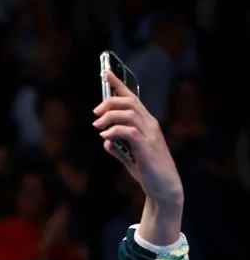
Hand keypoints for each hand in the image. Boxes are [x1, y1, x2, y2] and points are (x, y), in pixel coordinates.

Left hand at [95, 71, 183, 206]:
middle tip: (95, 113)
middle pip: (129, 102)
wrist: (164, 187)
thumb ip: (118, 147)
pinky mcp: (146, 147)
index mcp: (146, 123)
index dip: (118, 84)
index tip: (106, 72)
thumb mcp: (129, 157)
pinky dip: (114, 131)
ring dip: (109, 117)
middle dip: (109, 102)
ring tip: (98, 127)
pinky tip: (105, 137)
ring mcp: (150, 135)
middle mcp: (150, 125)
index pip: (132, 98)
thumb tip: (106, 141)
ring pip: (128, 113)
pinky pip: (129, 131)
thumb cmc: (148, 171)